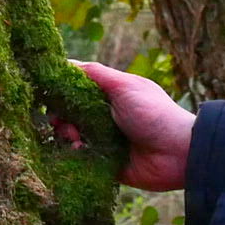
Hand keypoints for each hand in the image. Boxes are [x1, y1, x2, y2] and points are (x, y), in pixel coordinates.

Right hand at [70, 59, 195, 191]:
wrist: (178, 153)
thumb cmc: (153, 113)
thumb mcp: (124, 86)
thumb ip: (95, 74)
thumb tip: (66, 61)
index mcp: (110, 95)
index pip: (75, 90)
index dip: (59, 92)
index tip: (46, 95)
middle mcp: (104, 116)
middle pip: (69, 114)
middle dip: (60, 117)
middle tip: (60, 121)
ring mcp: (104, 140)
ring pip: (71, 137)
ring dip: (66, 135)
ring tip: (76, 138)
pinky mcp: (104, 164)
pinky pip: (80, 159)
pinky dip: (75, 154)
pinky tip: (80, 150)